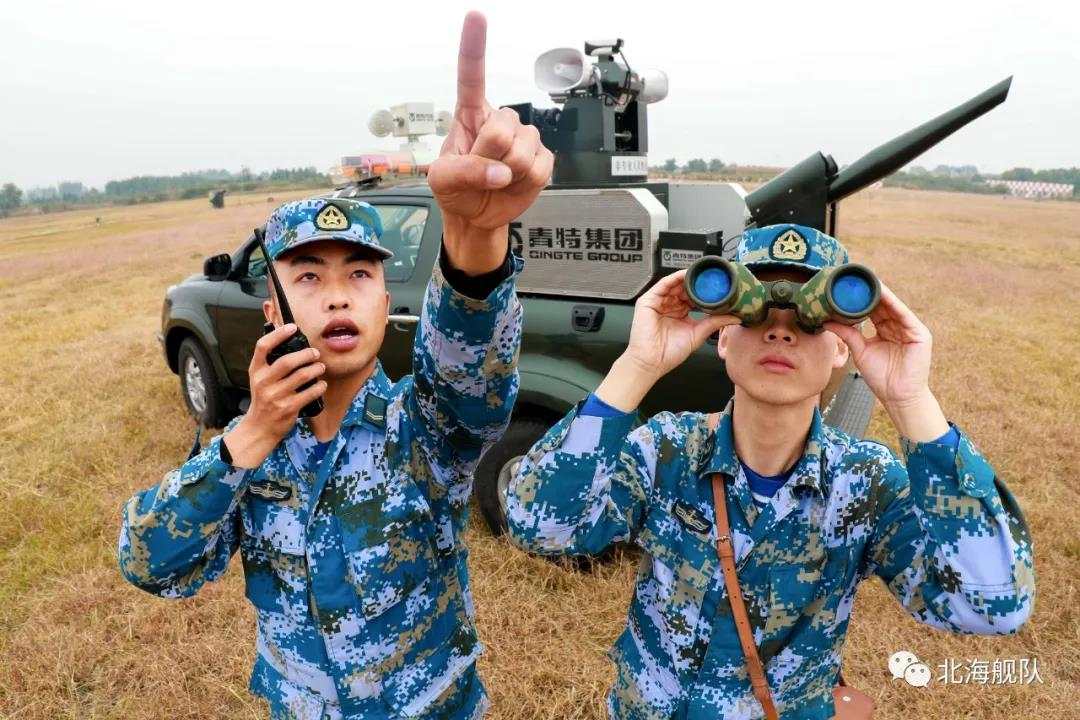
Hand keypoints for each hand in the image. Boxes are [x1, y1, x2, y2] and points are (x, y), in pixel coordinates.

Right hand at [224, 323, 325, 467]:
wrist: (259, 427)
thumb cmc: (263, 399)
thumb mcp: (259, 379)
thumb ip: (270, 364)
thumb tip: (291, 342)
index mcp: (255, 371)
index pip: (262, 346)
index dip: (278, 334)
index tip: (292, 328)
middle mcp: (263, 382)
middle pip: (287, 361)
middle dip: (306, 354)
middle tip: (315, 353)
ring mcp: (275, 396)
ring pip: (302, 376)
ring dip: (316, 369)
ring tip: (321, 367)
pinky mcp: (288, 408)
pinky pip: (309, 393)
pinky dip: (319, 387)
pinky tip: (322, 384)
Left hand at [427, 11, 553, 273]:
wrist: (476, 216)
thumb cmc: (455, 191)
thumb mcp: (441, 181)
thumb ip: (464, 172)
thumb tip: (499, 172)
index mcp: (469, 115)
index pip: (472, 76)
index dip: (474, 46)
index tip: (476, 17)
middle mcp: (498, 121)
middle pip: (503, 129)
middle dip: (491, 156)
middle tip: (481, 171)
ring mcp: (523, 139)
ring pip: (523, 150)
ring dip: (508, 173)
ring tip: (497, 179)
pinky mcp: (542, 159)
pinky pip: (540, 167)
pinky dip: (526, 183)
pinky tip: (514, 183)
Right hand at [622, 269, 739, 381]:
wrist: (652, 362)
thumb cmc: (669, 353)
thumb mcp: (698, 334)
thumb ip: (715, 322)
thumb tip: (734, 317)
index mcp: (679, 313)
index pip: (693, 296)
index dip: (704, 291)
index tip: (718, 287)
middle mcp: (668, 306)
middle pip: (684, 288)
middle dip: (697, 283)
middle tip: (711, 278)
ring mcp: (658, 302)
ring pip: (674, 284)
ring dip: (688, 278)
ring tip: (701, 275)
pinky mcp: (648, 301)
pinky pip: (663, 284)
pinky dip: (675, 278)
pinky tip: (686, 276)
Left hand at [824, 283, 947, 440]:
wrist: (897, 397)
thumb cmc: (881, 377)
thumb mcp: (860, 351)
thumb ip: (848, 334)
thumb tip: (827, 321)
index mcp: (885, 331)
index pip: (873, 310)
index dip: (862, 298)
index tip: (848, 286)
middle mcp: (898, 327)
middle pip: (883, 306)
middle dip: (870, 292)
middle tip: (856, 278)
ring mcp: (910, 330)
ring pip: (893, 307)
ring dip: (881, 294)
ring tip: (867, 281)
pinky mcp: (919, 334)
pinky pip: (904, 315)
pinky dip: (893, 304)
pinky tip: (883, 294)